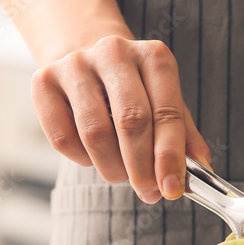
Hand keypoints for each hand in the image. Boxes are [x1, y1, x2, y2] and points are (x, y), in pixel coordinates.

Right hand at [30, 35, 211, 202]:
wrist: (86, 57)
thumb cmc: (134, 88)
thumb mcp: (166, 102)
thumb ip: (184, 135)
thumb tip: (201, 170)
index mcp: (154, 56)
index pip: (166, 113)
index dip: (170, 157)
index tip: (172, 189)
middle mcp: (114, 52)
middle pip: (131, 122)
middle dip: (142, 168)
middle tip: (148, 192)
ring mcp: (75, 64)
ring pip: (95, 133)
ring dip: (112, 168)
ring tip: (121, 174)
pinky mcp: (42, 80)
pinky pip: (62, 137)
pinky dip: (81, 159)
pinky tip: (92, 156)